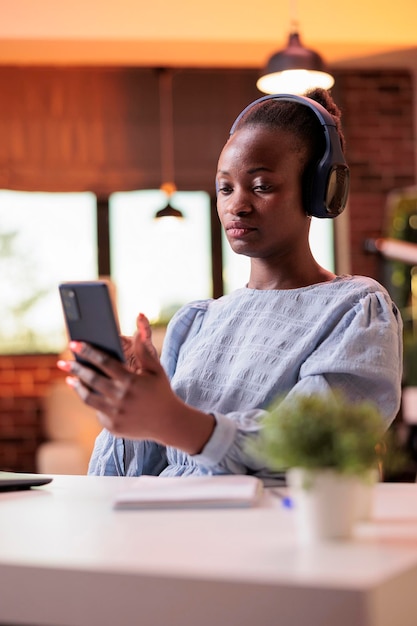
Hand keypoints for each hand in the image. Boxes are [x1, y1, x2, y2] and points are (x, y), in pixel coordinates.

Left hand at [57, 321, 214, 453]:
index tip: (74, 343)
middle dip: (75, 368)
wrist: (170, 423)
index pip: (104, 362)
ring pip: (89, 398)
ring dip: (77, 387)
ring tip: (70, 378)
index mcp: (131, 380)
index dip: (88, 351)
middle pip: (92, 379)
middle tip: (63, 362)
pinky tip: (88, 393)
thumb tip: (139, 323)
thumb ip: (144, 349)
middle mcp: (122, 397)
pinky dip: (93, 401)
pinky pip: (97, 412)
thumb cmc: (161, 391)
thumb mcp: (155, 369)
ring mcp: (116, 413)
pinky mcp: (113, 426)